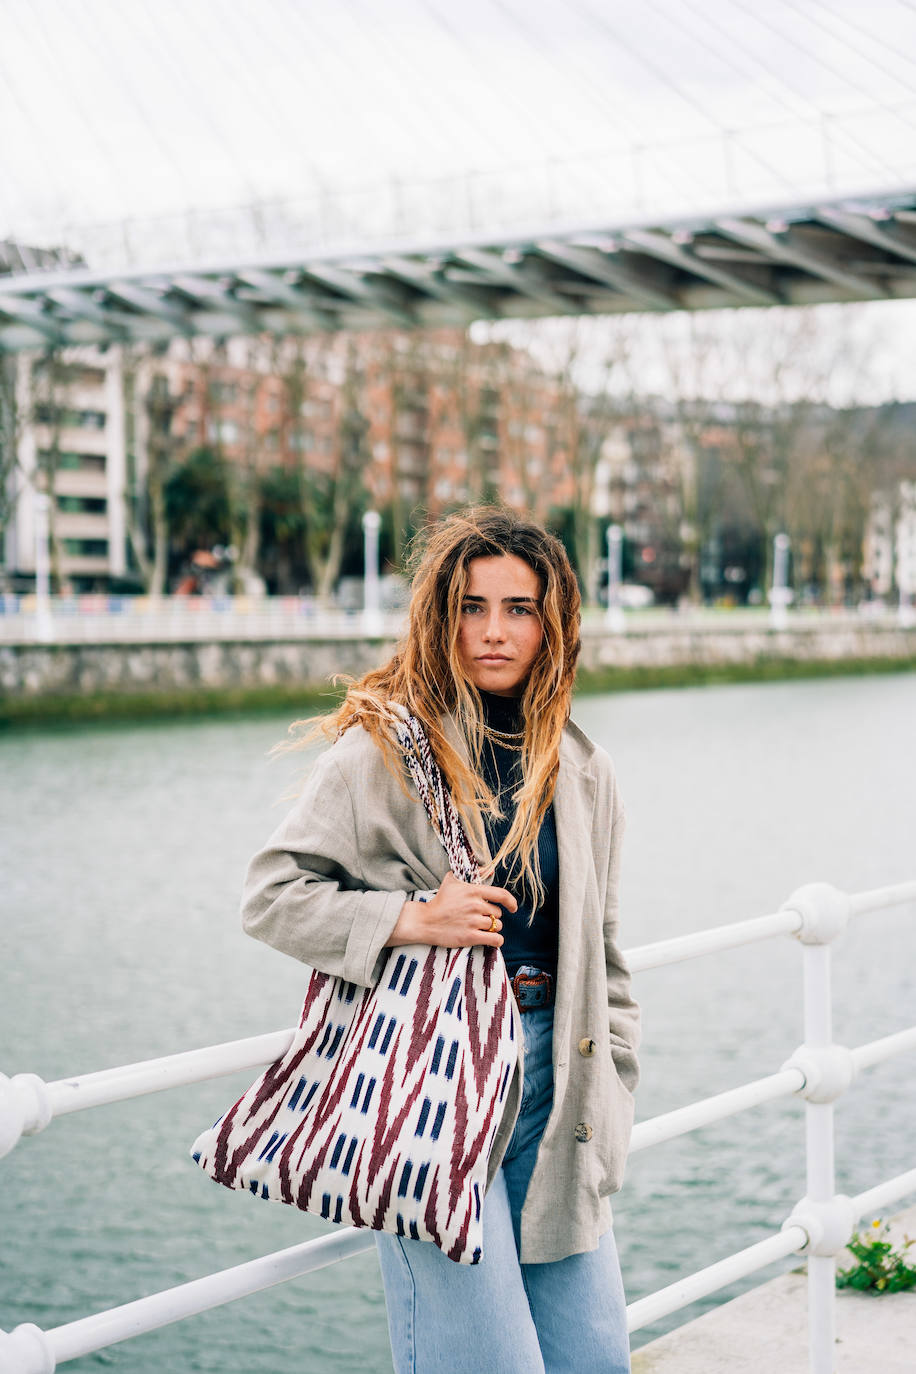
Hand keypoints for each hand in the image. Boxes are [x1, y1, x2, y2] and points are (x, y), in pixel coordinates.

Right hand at [388, 871, 516, 948]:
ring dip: (492, 928)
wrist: (425, 921)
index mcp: (473, 891)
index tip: (513, 907)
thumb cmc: (440, 900)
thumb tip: (489, 869)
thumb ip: (472, 873)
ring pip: (497, 926)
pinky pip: (495, 939)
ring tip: (480, 927)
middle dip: (492, 916)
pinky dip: (497, 940)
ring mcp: (473, 922)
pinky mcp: (470, 937)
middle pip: (498, 913)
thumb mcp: (453, 880)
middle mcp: (475, 905)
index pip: (501, 895)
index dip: (511, 902)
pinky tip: (492, 939)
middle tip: (480, 917)